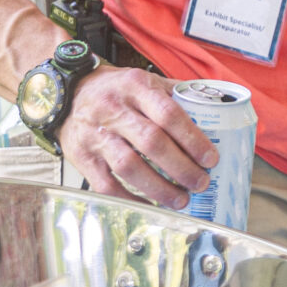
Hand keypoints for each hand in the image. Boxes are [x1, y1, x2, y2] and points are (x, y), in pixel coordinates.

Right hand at [55, 66, 218, 206]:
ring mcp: (95, 134)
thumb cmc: (116, 90)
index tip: (210, 159)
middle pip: (151, 143)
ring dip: (159, 188)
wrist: (68, 93)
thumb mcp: (145, 81)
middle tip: (201, 183)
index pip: (169, 114)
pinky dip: (130, 198)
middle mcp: (114, 110)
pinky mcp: (81, 156)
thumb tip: (218, 108)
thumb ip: (177, 95)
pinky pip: (105, 184)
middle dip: (181, 168)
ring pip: (128, 166)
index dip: (192, 139)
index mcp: (136, 87)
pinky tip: (150, 205)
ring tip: (181, 200)